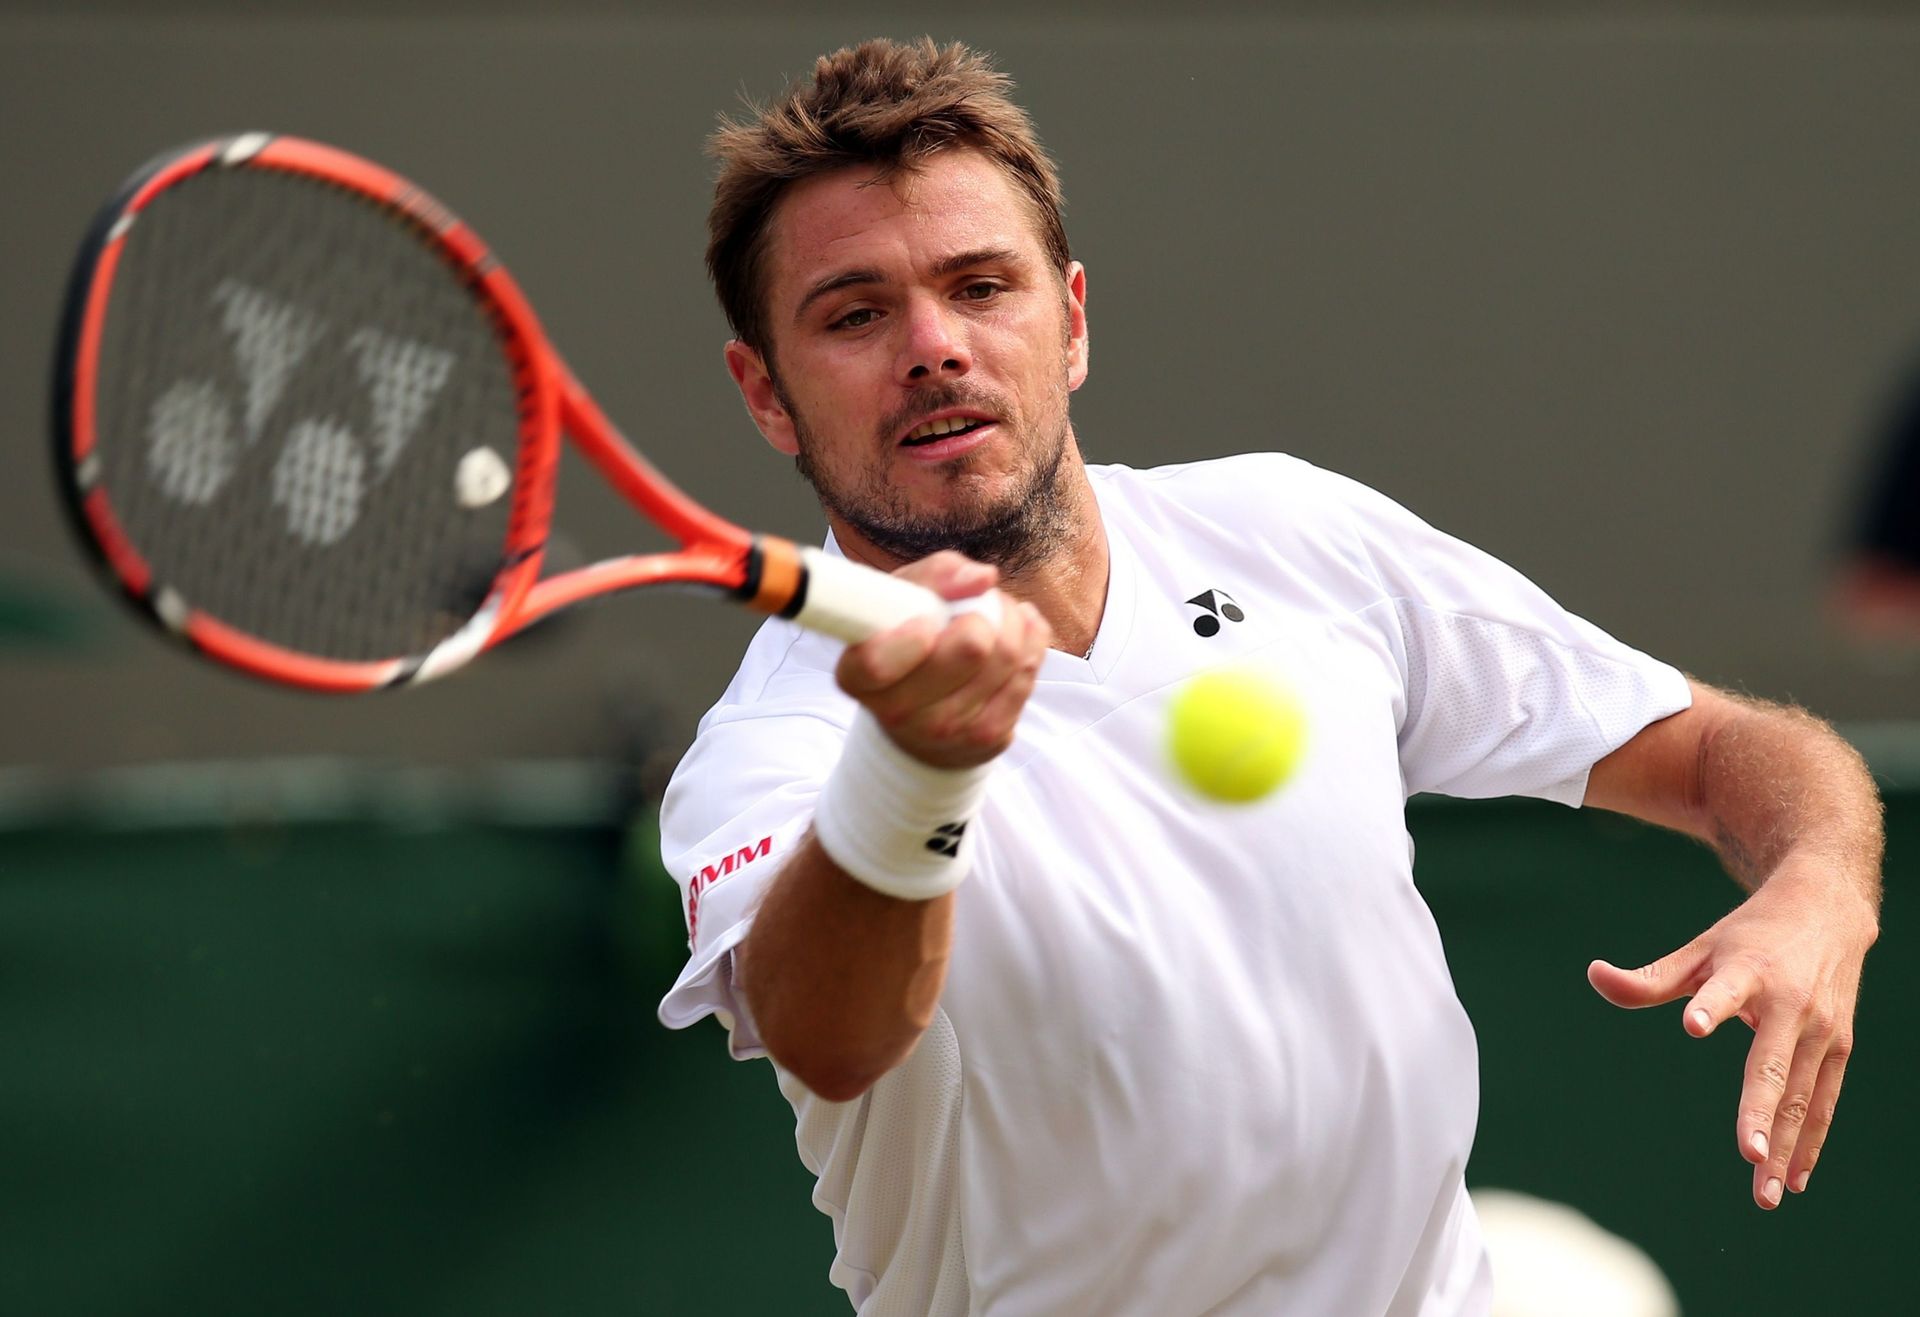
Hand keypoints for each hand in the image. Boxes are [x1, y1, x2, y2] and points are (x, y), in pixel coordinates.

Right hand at [834, 551, 1051, 769]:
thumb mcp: (903, 598)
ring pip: (1008, 656)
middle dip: (984, 609)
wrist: (922, 714)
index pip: (877, 664)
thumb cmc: (908, 640)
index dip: (910, 637)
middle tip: (977, 604)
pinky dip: (1030, 643)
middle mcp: (899, 713)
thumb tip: (983, 579)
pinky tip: (1016, 638)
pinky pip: (1028, 672)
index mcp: (860, 679)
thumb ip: (935, 575)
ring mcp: (947, 732)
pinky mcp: (989, 738)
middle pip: (970, 649)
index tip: (925, 621)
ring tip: (996, 616)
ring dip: (1011, 621)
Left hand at [1588, 861, 1877, 1208]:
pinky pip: (1824, 1101)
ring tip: (1767, 1192)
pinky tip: (1795, 1177)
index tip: (1692, 1025)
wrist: (1827, 910)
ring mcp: (1821, 1029)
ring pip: (1802, 1096)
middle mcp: (1792, 1003)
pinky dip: (1811, 1140)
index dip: (1711, 1007)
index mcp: (1749, 970)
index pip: (1726, 990)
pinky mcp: (1840, 1047)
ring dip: (1786, 1146)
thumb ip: (1650, 978)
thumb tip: (1593, 976)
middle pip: (1773, 1064)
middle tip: (1749, 1157)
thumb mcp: (1700, 948)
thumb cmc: (1750, 935)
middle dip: (1762, 1114)